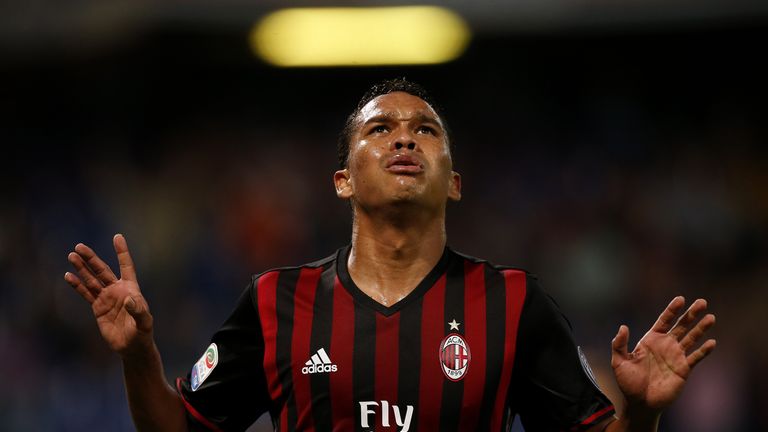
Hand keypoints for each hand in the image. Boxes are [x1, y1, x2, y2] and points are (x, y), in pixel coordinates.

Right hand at [65, 234, 153, 356]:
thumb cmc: (142, 333)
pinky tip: (68, 276)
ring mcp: (107, 298)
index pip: (126, 266)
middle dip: (92, 258)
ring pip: (92, 280)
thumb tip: (129, 300)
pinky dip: (77, 285)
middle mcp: (118, 290)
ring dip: (82, 268)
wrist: (132, 347)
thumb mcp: (144, 322)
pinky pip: (86, 293)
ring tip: (71, 256)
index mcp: (131, 288)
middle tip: (79, 247)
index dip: (122, 252)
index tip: (117, 237)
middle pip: (103, 270)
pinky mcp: (98, 307)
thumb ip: (138, 310)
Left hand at [611, 296, 715, 412]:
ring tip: (711, 317)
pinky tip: (712, 342)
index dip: (672, 310)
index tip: (680, 299)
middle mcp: (666, 345)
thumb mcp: (619, 361)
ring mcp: (676, 356)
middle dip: (691, 314)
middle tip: (702, 302)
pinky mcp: (684, 369)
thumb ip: (619, 344)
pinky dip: (704, 350)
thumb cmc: (628, 382)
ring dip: (701, 328)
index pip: (664, 321)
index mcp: (651, 340)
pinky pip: (696, 357)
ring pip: (691, 338)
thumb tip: (623, 327)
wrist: (640, 403)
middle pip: (681, 326)